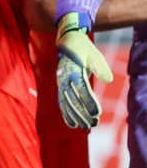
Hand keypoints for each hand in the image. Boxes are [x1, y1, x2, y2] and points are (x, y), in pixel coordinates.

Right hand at [56, 12, 112, 128]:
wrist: (66, 41)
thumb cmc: (83, 47)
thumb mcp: (93, 53)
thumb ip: (100, 66)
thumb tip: (108, 79)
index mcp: (72, 70)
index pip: (81, 89)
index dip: (88, 102)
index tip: (96, 113)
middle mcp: (63, 78)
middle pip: (72, 99)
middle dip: (82, 113)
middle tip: (93, 124)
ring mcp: (60, 83)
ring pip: (65, 103)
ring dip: (74, 116)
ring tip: (85, 127)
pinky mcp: (60, 86)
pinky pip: (61, 102)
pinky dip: (66, 113)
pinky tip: (72, 123)